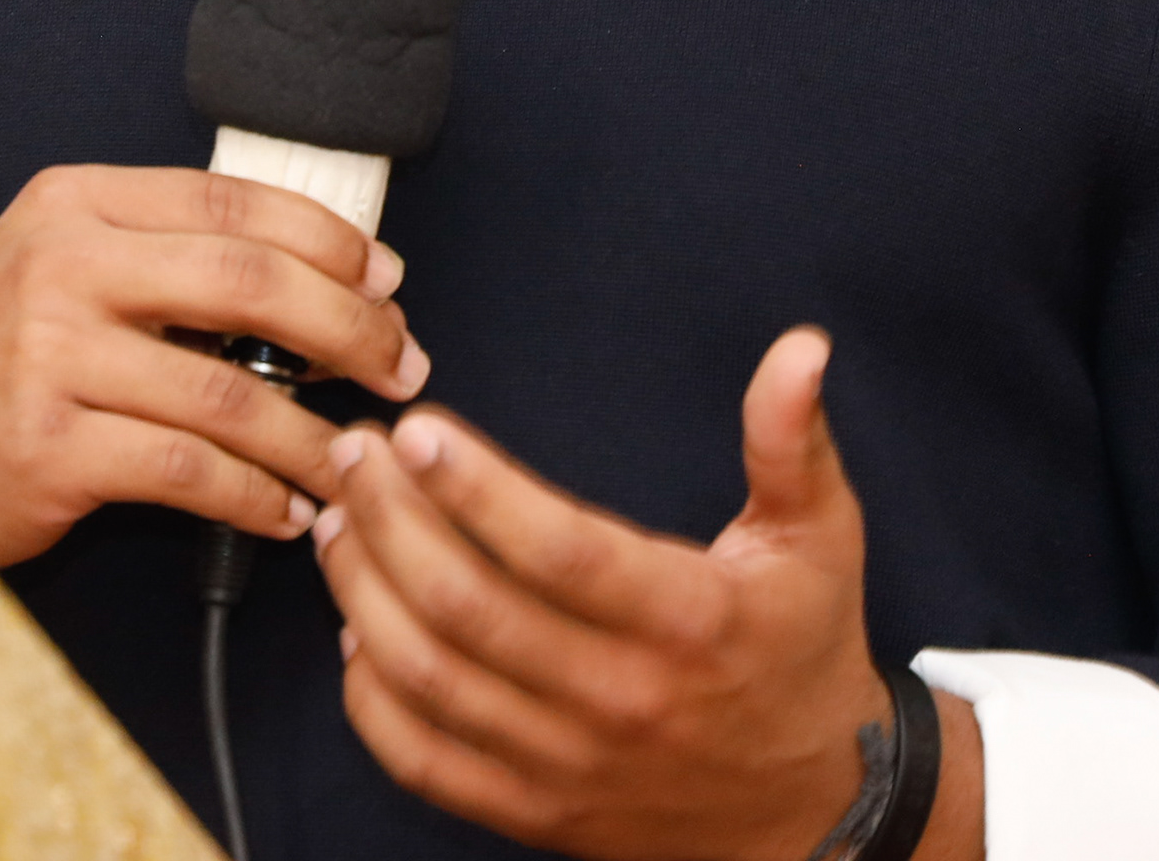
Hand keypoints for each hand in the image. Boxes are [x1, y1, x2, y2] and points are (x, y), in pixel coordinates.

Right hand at [0, 164, 427, 567]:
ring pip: (230, 391)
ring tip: (351, 461)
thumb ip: (171, 262)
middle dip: (349, 328)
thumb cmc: (2, 369)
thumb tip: (337, 284)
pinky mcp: (46, 447)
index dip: (329, 240)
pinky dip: (256, 496)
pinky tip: (285, 512)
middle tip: (401, 369)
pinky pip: (189, 471)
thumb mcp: (66, 277)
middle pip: (249, 281)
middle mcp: (57, 264)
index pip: (232, 201)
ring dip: (313, 434)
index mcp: (72, 203)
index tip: (388, 284)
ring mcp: (46, 355)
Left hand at [310, 327, 980, 860]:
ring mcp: (572, 763)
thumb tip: (800, 348)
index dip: (478, 490)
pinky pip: (426, 761)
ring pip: (433, 679)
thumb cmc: (802, 653)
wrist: (811, 809)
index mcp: (690, 621)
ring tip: (338, 519)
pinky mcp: (536, 810)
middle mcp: (623, 698)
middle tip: (353, 451)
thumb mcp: (820, 538)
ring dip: (365, 592)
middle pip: (472, 609)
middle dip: (392, 519)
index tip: (418, 429)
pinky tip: (355, 627)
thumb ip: (792, 439)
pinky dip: (372, 697)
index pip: (563, 552)